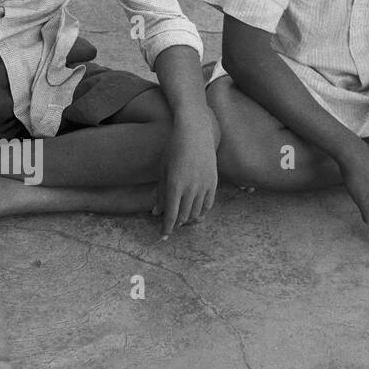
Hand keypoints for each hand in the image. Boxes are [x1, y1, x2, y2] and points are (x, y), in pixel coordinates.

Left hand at [153, 122, 217, 236]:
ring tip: (181, 220)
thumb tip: (155, 213)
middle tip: (170, 226)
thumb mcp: (163, 170)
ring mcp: (204, 185)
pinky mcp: (213, 182)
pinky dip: (200, 212)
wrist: (196, 132)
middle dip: (175, 224)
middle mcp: (190, 187)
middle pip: (183, 216)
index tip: (162, 236)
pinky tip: (194, 213)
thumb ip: (160, 193)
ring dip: (187, 219)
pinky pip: (208, 205)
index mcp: (174, 184)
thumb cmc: (174, 149)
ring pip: (196, 213)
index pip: (170, 214)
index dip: (166, 228)